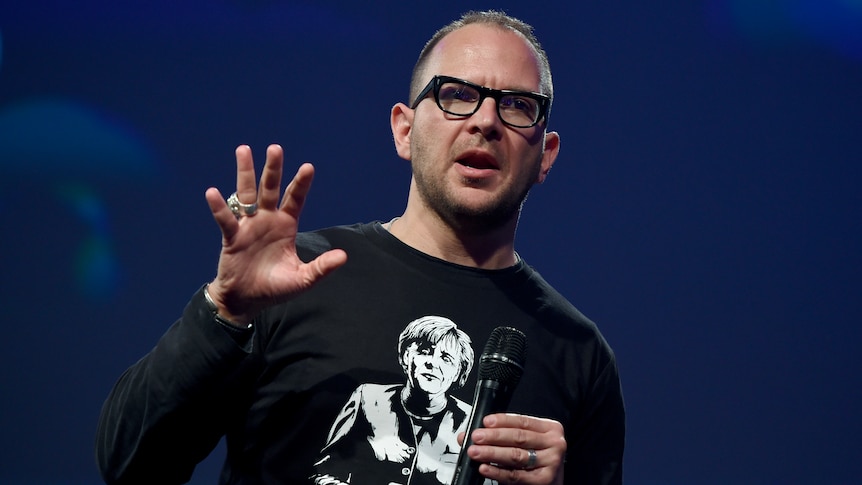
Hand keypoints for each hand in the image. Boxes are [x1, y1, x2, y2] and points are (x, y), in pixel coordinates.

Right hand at [204, 144, 346, 324]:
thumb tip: (343, 256)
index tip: (308, 167)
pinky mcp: (232, 237)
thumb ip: (321, 267)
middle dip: (273, 169)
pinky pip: (226, 219)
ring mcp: (248, 226)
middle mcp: (267, 220)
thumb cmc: (275, 287)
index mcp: (286, 225)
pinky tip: (213, 192)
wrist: (246, 301)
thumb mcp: (302, 279)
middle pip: (271, 189)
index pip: (295, 199)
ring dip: (245, 173)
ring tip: (244, 150)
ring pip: (247, 194)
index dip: (301, 184)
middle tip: (275, 148)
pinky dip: (219, 207)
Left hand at [460, 413, 565, 484]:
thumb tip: (468, 435)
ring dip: (492, 453)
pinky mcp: (544, 480)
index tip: (486, 422)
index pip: (523, 421)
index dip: (502, 421)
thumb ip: (501, 436)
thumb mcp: (525, 443)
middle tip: (476, 437)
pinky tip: (485, 468)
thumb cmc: (537, 460)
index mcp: (550, 429)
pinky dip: (497, 472)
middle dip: (494, 437)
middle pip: (519, 437)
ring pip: (516, 455)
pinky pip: (515, 475)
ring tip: (475, 452)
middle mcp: (554, 443)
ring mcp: (551, 462)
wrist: (552, 483)